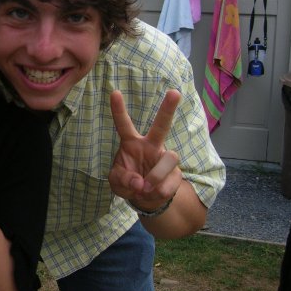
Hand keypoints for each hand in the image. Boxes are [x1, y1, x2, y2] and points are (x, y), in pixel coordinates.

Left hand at [108, 89, 182, 211]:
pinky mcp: (176, 173)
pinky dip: (158, 192)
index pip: (124, 124)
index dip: (118, 109)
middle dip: (168, 109)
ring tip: (144, 188)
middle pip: (161, 125)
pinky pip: (170, 181)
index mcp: (131, 143)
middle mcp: (151, 145)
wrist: (145, 199)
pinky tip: (151, 194)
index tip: (115, 92)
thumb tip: (140, 183)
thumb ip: (123, 180)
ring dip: (156, 177)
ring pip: (169, 158)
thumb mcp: (117, 183)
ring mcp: (165, 157)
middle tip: (174, 92)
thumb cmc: (128, 183)